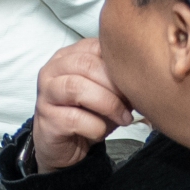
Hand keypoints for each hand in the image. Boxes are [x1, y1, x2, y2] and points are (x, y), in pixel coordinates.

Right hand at [31, 39, 133, 170]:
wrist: (65, 143)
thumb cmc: (89, 113)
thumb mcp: (106, 91)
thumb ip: (117, 78)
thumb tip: (143, 77)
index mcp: (68, 56)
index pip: (96, 46)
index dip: (120, 65)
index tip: (135, 83)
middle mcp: (52, 69)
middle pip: (86, 64)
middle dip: (115, 86)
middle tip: (130, 105)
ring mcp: (46, 93)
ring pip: (77, 87)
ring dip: (108, 105)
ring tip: (123, 118)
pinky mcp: (46, 118)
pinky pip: (75, 119)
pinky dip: (96, 127)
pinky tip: (100, 131)